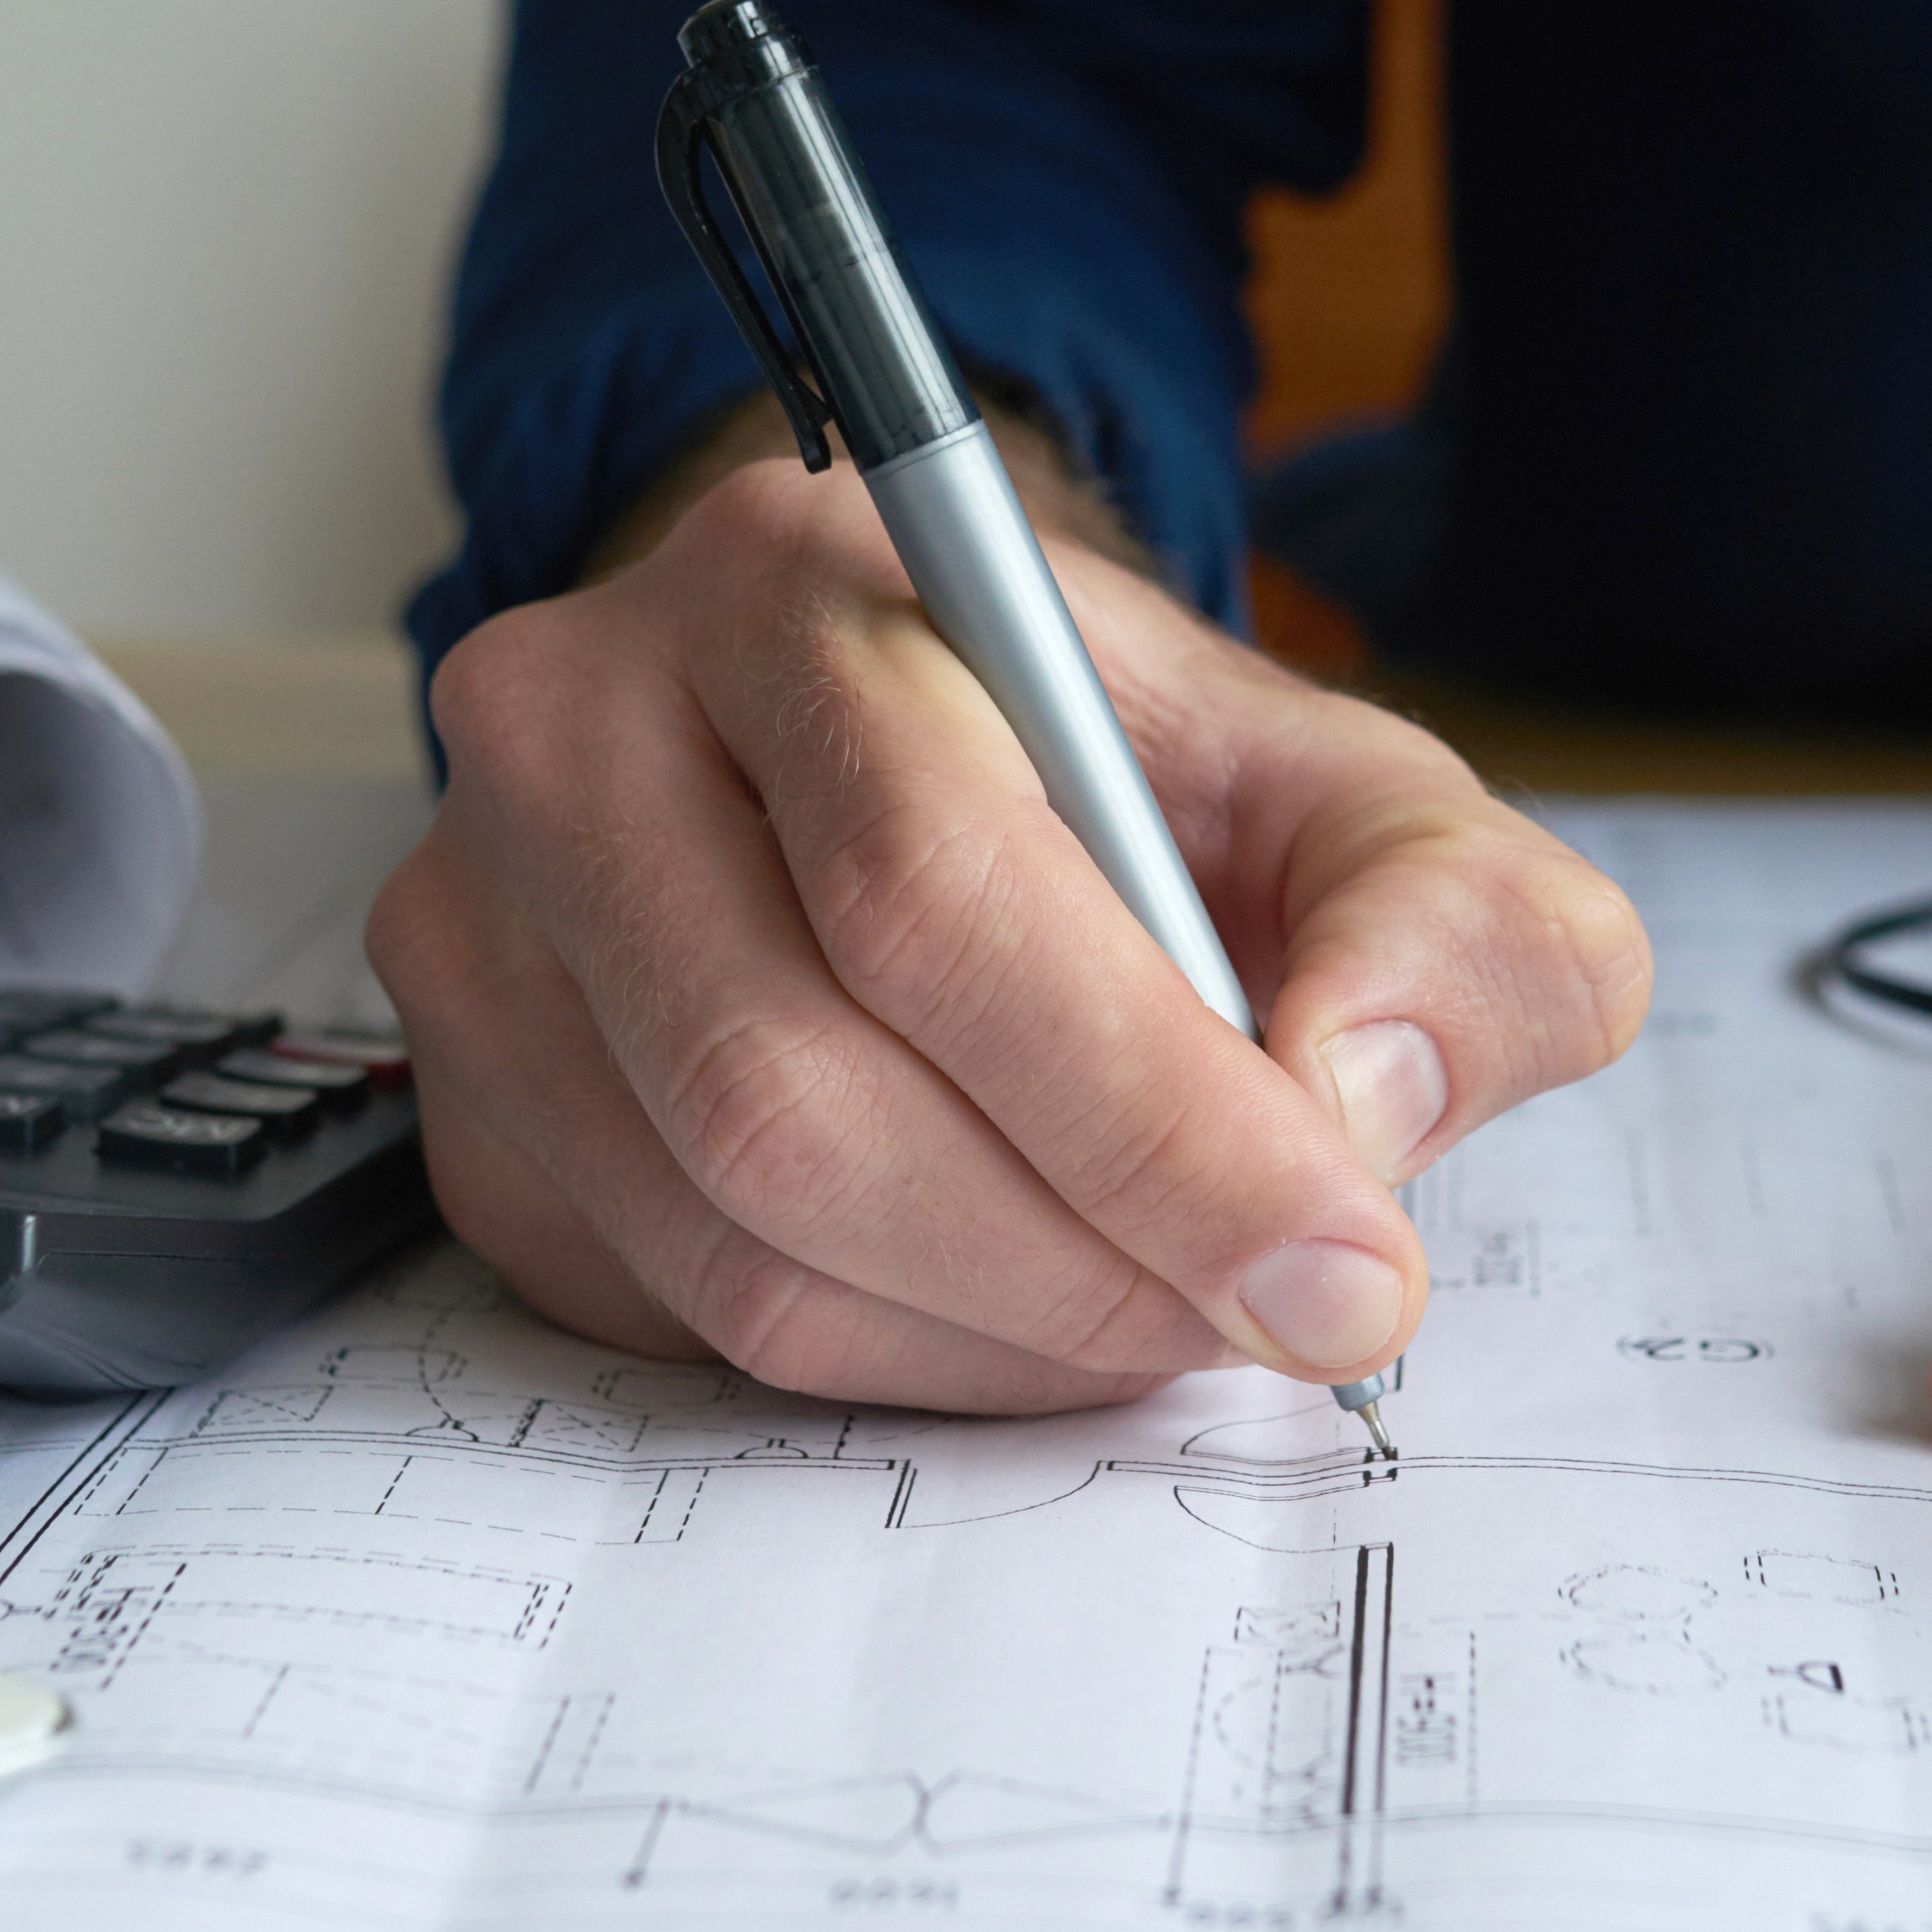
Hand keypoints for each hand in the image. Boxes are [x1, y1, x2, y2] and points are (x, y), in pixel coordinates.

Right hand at [377, 433, 1651, 1408]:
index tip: (1346, 1265)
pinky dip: (889, 1355)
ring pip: (731, 1234)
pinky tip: (1012, 1294)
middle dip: (1085, 1260)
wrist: (935, 757)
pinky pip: (671, 1308)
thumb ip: (1464, 927)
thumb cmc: (1146, 788)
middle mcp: (577, 719)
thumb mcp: (1370, 801)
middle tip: (1270, 1315)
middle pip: (796, 1088)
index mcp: (798, 576)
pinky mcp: (467, 1098)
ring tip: (1160, 1298)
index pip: (933, 887)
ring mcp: (477, 918)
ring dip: (997, 1331)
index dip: (1151, 1116)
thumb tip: (1356, 1101)